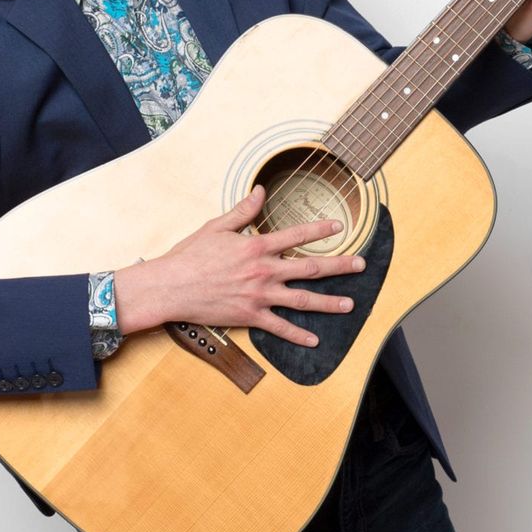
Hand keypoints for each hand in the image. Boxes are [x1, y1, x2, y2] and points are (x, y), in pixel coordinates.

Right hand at [112, 185, 366, 347]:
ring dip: (329, 303)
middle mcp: (264, 271)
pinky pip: (280, 327)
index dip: (320, 229)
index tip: (340, 225)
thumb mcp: (216, 227)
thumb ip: (243, 211)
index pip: (297, 235)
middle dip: (339, 266)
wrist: (170, 287)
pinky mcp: (250, 316)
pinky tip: (314, 340)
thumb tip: (261, 191)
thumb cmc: (190, 256)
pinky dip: (298, 335)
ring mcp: (260, 296)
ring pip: (303, 300)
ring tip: (350, 305)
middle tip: (360, 265)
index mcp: (257, 246)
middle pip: (310, 268)